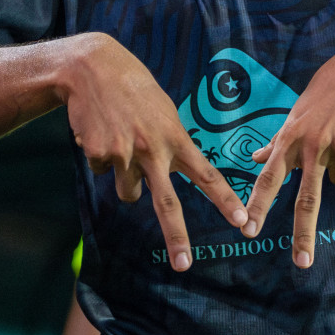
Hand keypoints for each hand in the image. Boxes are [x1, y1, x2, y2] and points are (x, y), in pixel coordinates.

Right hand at [61, 34, 248, 271]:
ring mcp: (125, 153)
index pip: (206, 174)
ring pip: (128, 191)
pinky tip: (101, 131)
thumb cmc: (134, 89)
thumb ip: (170, 142)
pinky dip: (102, 158)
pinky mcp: (100, 154)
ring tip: (120, 140)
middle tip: (184, 264)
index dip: (224, 199)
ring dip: (125, 177)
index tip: (242, 220)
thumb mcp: (164, 110)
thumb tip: (167, 175)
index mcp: (175, 137)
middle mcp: (153, 148)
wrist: (92, 69)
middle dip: (177, 236)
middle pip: (167, 202)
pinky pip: (103, 172)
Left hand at [241, 36, 334, 267]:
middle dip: (303, 234)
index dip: (259, 205)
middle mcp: (314, 144)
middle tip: (301, 262)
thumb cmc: (329, 90)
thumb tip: (254, 158)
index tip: (249, 230)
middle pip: (307, 199)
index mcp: (292, 136)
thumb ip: (278, 140)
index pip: (270, 177)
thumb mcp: (298, 111)